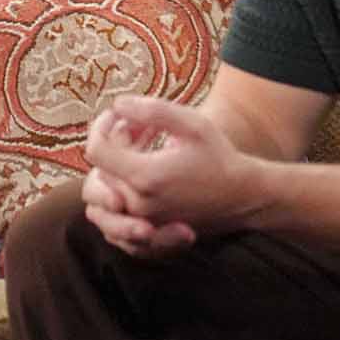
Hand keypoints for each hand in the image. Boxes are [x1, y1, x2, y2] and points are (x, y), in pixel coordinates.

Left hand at [82, 95, 266, 245]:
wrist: (244, 197)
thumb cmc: (219, 156)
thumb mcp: (192, 124)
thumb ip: (152, 110)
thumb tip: (117, 104)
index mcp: (144, 177)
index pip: (95, 151)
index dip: (100, 127)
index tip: (116, 116)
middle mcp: (138, 205)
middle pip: (102, 168)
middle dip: (116, 141)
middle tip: (143, 128)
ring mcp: (141, 223)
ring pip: (106, 190)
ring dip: (116, 166)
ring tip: (144, 149)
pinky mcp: (146, 234)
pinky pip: (114, 216)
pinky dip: (118, 192)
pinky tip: (143, 170)